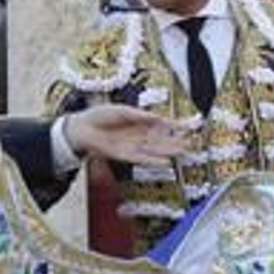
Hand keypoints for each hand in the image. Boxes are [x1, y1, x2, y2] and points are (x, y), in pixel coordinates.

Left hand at [63, 104, 191, 164]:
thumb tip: (157, 117)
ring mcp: (132, 146)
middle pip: (161, 140)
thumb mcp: (123, 111)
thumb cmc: (99, 116)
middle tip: (192, 143)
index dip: (175, 126)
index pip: (161, 125)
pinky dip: (153, 161)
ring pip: (154, 150)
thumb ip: (140, 115)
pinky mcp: (123, 155)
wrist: (81, 128)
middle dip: (176, 142)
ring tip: (184, 151)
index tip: (190, 126)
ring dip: (169, 151)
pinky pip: (142, 159)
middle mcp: (138, 136)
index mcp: (139, 122)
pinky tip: (165, 162)